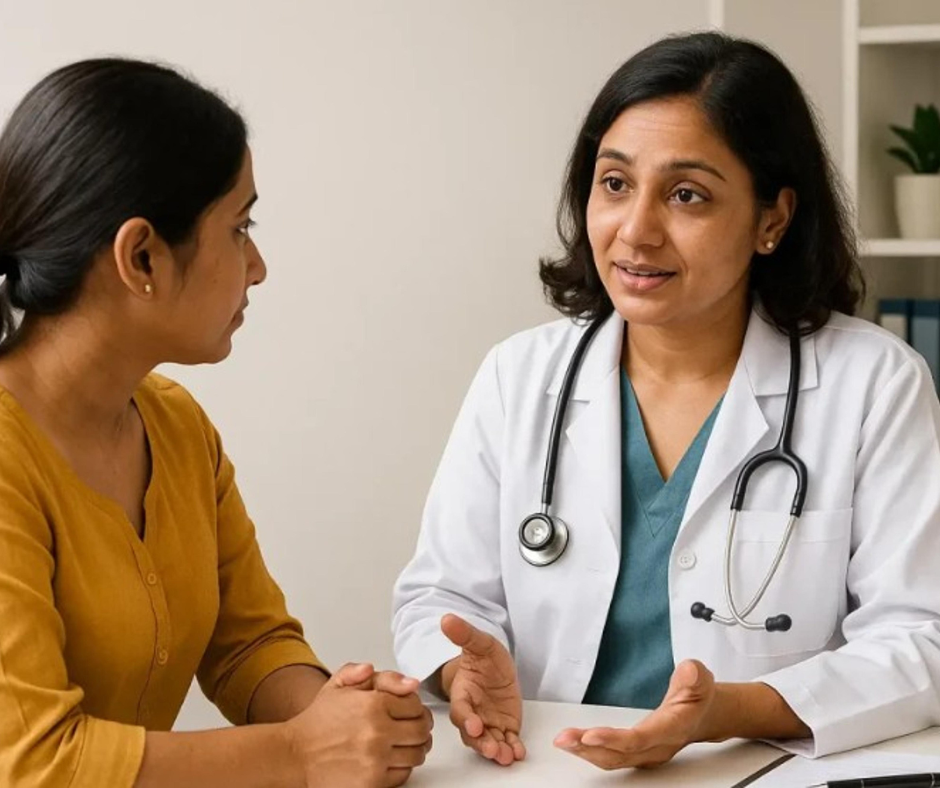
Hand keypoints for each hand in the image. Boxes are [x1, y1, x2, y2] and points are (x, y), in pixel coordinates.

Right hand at [284, 662, 432, 787]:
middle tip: (412, 727)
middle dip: (420, 727)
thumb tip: (406, 681)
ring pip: (417, 753)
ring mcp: (376, 759)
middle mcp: (378, 732)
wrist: (295, 755)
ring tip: (402, 744)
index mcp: (373, 704)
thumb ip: (365, 673)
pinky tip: (391, 759)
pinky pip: (403, 774)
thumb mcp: (337, 685)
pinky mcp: (373, 783)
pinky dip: (402, 767)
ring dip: (414, 748)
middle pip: (421, 730)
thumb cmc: (317, 722)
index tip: (409, 710)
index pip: (416, 704)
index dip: (414, 706)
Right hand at [440, 613, 524, 765]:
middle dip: (481, 743)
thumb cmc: (483, 658)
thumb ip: (465, 634)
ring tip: (506, 756)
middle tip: (491, 749)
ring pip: (488, 741)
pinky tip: (518, 753)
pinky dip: (512, 749)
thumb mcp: (480, 643)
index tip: (474, 724)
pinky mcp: (504, 728)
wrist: (495, 668)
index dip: (466, 719)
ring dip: (496, 750)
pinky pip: (506, 741)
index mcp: (462, 694)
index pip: (461, 710)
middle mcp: (473, 713)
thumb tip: (446, 618)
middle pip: (472, 734)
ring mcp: (488, 723)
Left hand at [554, 659, 714, 769]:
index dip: (615, 739)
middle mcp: (656, 747)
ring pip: (613, 759)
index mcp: (671, 729)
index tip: (590, 735)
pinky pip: (611, 757)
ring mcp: (646, 753)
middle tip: (563, 739)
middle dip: (589, 749)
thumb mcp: (700, 679)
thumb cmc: (698, 697)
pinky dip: (591, 752)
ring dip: (585, 752)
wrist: (705, 716)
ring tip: (563, 741)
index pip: (641, 739)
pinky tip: (575, 743)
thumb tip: (688, 670)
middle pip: (620, 754)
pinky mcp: (637, 753)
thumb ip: (694, 676)